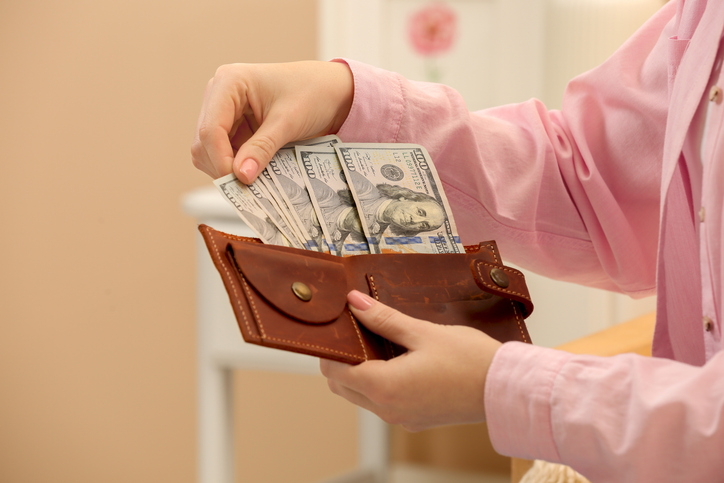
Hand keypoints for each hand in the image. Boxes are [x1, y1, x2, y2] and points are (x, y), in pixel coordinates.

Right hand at [191, 61, 353, 182]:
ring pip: (209, 152)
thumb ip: (262, 148)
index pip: (210, 129)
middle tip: (249, 187)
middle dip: (223, 166)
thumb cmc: (313, 93)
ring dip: (229, 169)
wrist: (332, 90)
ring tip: (256, 179)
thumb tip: (241, 176)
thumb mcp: (289, 121)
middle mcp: (219, 95)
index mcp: (229, 82)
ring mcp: (225, 112)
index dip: (221, 160)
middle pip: (204, 142)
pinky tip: (256, 173)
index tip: (240, 182)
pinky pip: (224, 154)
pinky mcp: (234, 128)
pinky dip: (237, 167)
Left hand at [320, 290, 501, 431]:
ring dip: (360, 372)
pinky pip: (383, 403)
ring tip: (377, 342)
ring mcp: (401, 418)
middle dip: (342, 360)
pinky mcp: (415, 419)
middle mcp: (388, 409)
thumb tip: (354, 303)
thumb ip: (384, 319)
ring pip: (361, 396)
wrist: (507, 389)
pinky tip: (396, 360)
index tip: (340, 326)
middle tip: (357, 330)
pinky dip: (378, 383)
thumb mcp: (423, 332)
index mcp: (385, 388)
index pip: (335, 372)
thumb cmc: (470, 359)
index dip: (331, 349)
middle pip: (343, 387)